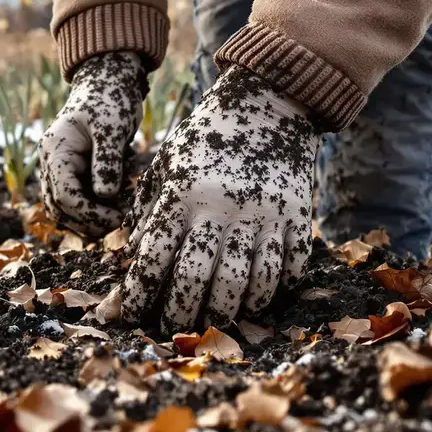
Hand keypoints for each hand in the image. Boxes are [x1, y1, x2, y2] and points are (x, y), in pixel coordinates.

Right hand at [39, 52, 145, 236]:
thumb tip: (104, 196)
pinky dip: (93, 209)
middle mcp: (51, 162)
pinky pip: (76, 200)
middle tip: (121, 221)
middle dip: (89, 221)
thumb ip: (107, 161)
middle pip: (60, 208)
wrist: (108, 81)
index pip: (64, 195)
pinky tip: (116, 206)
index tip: (118, 217)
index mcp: (55, 151)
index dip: (89, 213)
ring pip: (65, 209)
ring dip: (89, 219)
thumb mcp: (112, 128)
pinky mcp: (73, 171)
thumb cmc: (110, 98)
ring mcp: (60, 168)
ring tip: (119, 216)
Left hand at [122, 69, 318, 333]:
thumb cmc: (205, 141)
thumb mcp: (168, 165)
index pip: (156, 256)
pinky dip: (269, 292)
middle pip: (199, 278)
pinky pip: (286, 269)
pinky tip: (252, 301)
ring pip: (245, 282)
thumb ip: (149, 210)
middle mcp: (222, 207)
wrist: (269, 104)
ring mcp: (264, 214)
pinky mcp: (296, 217)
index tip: (134, 312)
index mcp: (183, 194)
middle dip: (182, 312)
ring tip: (212, 322)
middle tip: (174, 327)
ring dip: (227, 311)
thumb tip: (135, 258)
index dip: (142, 292)